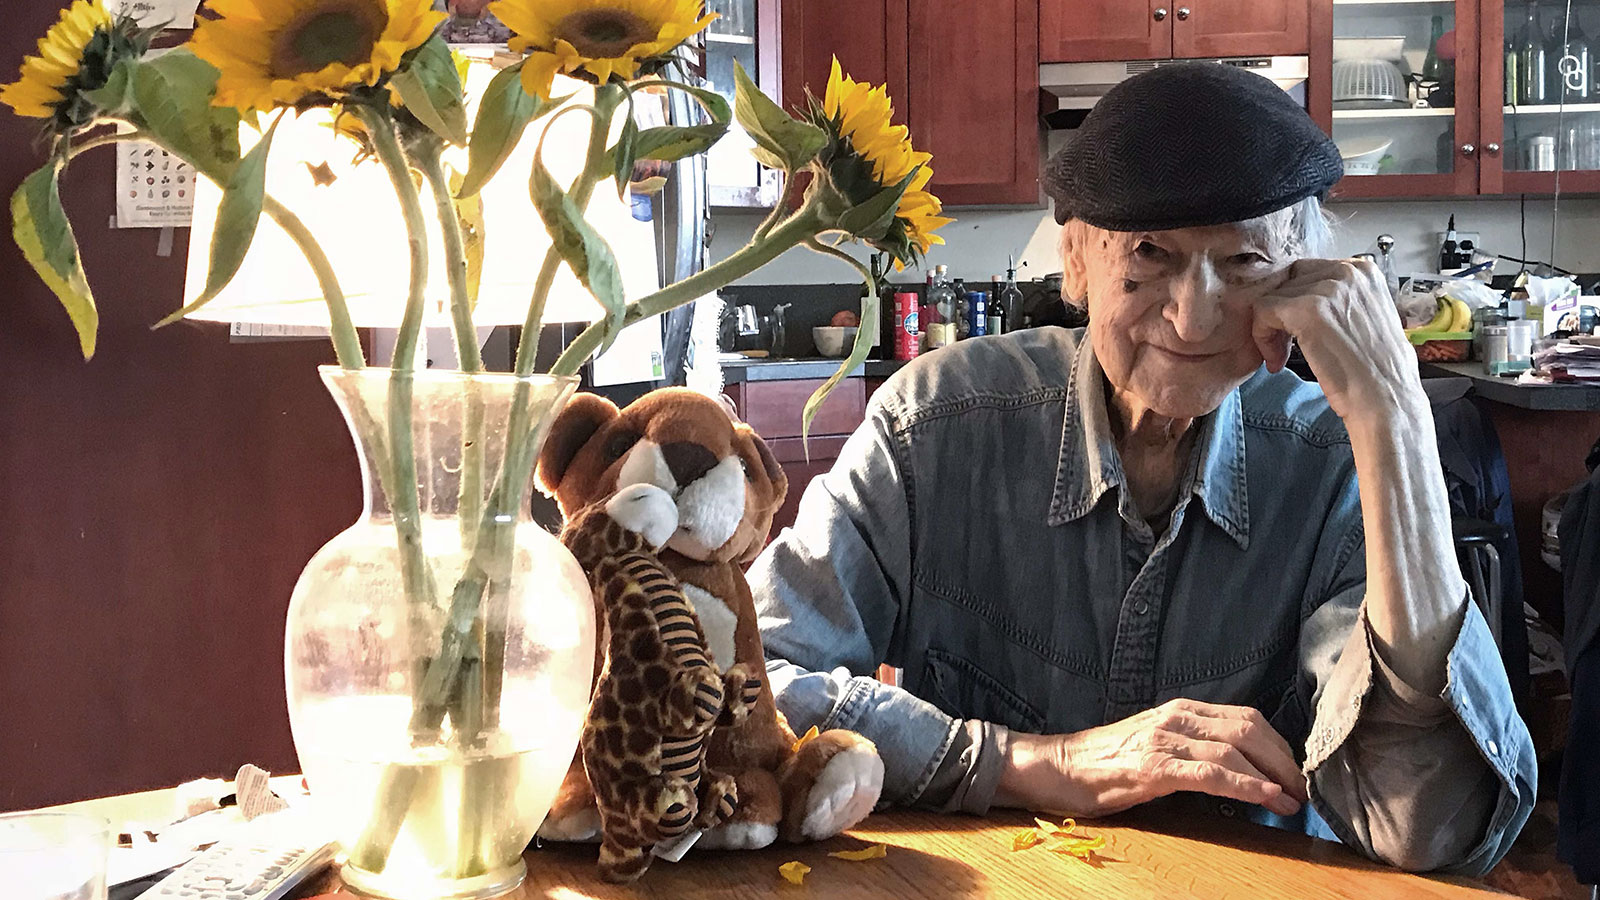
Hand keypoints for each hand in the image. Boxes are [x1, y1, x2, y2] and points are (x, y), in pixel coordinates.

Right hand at [994, 699, 1308, 817]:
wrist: (1055, 767)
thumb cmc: (1104, 762)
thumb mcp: (1154, 744)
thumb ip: (1192, 749)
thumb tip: (1238, 771)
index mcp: (1180, 710)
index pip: (1246, 718)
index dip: (1280, 746)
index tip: (1299, 773)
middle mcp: (1176, 717)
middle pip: (1249, 730)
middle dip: (1285, 761)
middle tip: (1306, 791)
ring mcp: (1164, 740)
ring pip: (1235, 748)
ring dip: (1273, 776)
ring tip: (1294, 800)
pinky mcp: (1153, 767)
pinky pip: (1210, 773)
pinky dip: (1246, 785)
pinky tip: (1267, 799)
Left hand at [1251, 258, 1422, 425]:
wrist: (1386, 400)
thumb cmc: (1378, 371)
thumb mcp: (1366, 317)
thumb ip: (1340, 300)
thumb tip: (1307, 297)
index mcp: (1363, 270)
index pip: (1307, 274)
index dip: (1296, 305)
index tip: (1299, 334)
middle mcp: (1348, 271)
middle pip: (1288, 283)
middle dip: (1282, 316)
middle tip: (1287, 349)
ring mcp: (1329, 288)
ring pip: (1273, 298)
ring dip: (1271, 330)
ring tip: (1284, 358)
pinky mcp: (1308, 309)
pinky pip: (1263, 312)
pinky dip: (1262, 337)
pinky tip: (1277, 361)